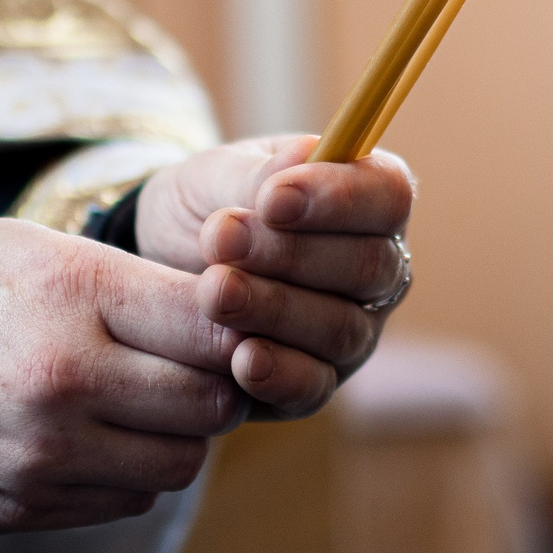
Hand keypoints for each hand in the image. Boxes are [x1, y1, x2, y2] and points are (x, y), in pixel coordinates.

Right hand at [0, 219, 246, 534]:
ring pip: (178, 466)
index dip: (237, 325)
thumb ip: (126, 280)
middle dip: (219, 388)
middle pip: (212, 403)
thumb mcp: (25, 251)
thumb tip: (227, 315)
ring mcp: (42, 454)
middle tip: (197, 370)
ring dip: (178, 439)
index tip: (228, 321)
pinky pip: (123, 502)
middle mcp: (62, 378)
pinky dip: (128, 475)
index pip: (215, 324)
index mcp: (70, 294)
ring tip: (144, 406)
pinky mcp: (22, 509)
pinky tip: (94, 439)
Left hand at [135, 135, 416, 417]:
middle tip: (222, 239)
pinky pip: (313, 387)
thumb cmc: (210, 203)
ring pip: (341, 328)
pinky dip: (278, 374)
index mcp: (369, 200)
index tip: (271, 198)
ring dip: (275, 310)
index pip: (389, 194)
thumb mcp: (219, 174)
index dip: (338, 197)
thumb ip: (256, 173)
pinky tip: (240, 358)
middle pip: (369, 266)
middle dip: (292, 254)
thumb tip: (298, 164)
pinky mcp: (315, 383)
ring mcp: (354, 331)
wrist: (163, 259)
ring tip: (214, 291)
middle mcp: (377, 269)